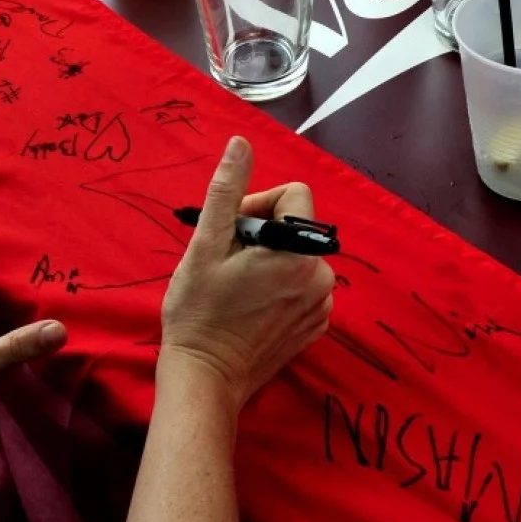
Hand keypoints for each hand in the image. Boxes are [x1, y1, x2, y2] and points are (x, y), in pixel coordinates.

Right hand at [160, 136, 334, 412]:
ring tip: (237, 285)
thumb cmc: (198, 312)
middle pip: (295, 225)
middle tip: (227, 262)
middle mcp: (321, 277)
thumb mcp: (205, 246)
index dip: (258, 205)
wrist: (206, 378)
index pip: (293, 194)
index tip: (231, 231)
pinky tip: (250, 305)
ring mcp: (322, 305)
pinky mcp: (316, 325)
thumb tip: (241, 143)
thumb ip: (228, 191)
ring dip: (270, 259)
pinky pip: (302, 283)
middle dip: (262, 233)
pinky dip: (279, 285)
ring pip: (298, 254)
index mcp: (299, 252)